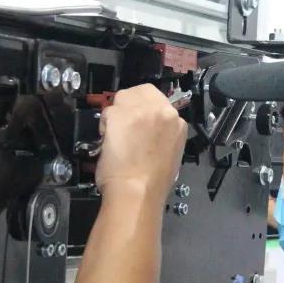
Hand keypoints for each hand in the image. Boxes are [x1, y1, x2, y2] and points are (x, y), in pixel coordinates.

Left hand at [96, 85, 187, 201]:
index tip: (138, 121)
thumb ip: (162, 134)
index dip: (146, 110)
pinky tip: (108, 142)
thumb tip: (148, 131)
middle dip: (132, 104)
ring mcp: (140, 110)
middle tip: (125, 123)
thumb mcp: (170, 153)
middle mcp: (162, 111)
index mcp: (178, 123)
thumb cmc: (154, 182)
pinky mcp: (118, 114)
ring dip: (118, 113)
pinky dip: (105, 125)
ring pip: (123, 98)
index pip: (160, 102)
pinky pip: (108, 112)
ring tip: (117, 135)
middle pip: (142, 92)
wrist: (138, 191)